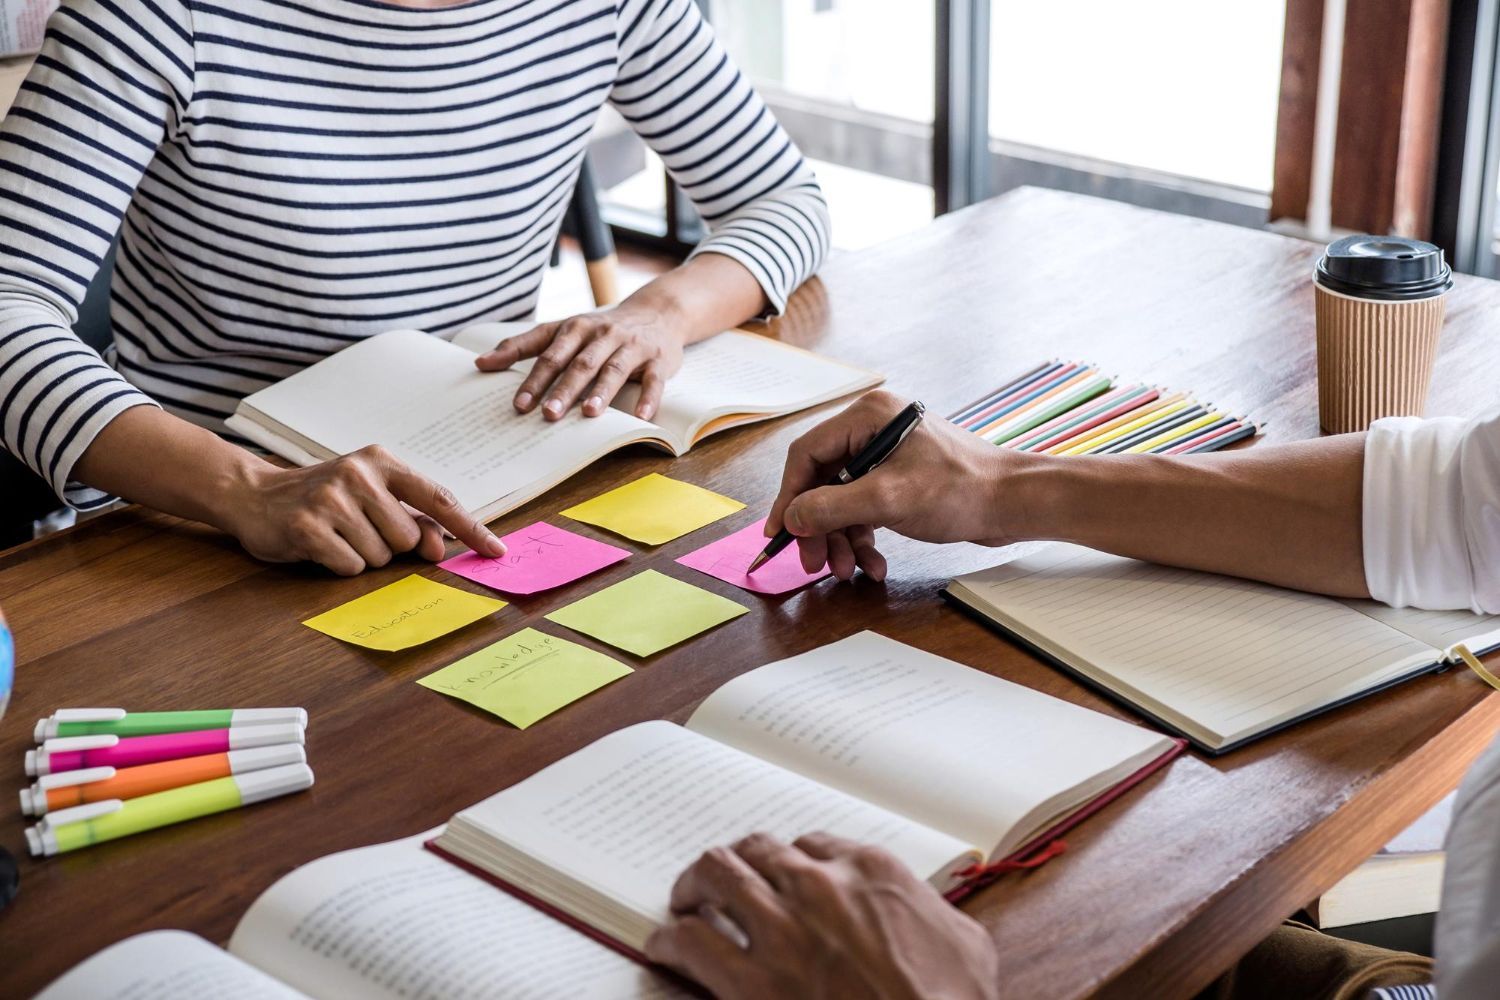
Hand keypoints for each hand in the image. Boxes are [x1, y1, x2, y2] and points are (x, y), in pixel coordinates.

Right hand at [222, 445, 505, 575]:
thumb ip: (412, 518)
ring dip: (362, 556)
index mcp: (382, 461)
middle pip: (408, 538)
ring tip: (336, 535)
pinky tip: (319, 546)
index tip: (497, 551)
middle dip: (389, 545)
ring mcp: (331, 498)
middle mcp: (359, 474)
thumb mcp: (370, 497)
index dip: (471, 528)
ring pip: (380, 556)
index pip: (439, 498)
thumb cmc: (324, 499)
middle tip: (356, 529)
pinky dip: (339, 565)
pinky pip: (351, 567)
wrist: (253, 495)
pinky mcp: (308, 526)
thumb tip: (441, 546)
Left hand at [473, 306, 685, 420]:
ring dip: (601, 391)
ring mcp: (631, 346)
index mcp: (575, 328)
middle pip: (580, 364)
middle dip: (563, 389)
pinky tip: (640, 417)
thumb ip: (522, 345)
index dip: (534, 379)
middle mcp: (602, 334)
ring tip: (589, 413)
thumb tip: (480, 363)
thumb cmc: (600, 329)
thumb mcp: (561, 330)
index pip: (550, 354)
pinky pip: (654, 380)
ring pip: (614, 369)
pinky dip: (648, 398)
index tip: (519, 404)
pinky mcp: (658, 359)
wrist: (657, 312)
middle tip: (548, 414)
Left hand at [646, 832, 1001, 999]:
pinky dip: (672, 941)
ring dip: (694, 886)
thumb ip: (931, 910)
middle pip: (756, 848)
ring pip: (714, 874)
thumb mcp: (965, 944)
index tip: (780, 875)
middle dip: (737, 861)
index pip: (812, 844)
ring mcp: (780, 930)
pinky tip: (667, 949)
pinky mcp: (749, 981)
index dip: (790, 861)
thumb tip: (925, 909)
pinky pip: (689, 942)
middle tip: (722, 880)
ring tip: (685, 902)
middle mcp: (818, 887)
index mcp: (871, 871)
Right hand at [767, 391, 1022, 580]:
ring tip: (846, 570)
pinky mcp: (902, 479)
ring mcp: (888, 455)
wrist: (1016, 502)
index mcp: (868, 418)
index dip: (789, 496)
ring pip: (844, 501)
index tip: (779, 533)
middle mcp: (874, 430)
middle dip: (819, 527)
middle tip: (815, 563)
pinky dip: (865, 538)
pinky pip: (867, 509)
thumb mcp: (888, 500)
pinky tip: (873, 564)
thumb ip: (831, 508)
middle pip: (823, 481)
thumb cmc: (962, 490)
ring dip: (842, 539)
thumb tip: (791, 518)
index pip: (807, 455)